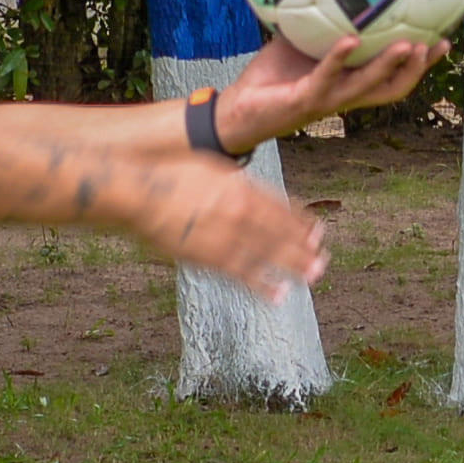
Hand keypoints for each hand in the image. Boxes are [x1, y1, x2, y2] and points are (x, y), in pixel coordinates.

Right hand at [124, 148, 332, 297]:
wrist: (140, 192)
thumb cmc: (170, 175)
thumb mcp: (212, 168)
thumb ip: (235, 182)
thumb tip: (250, 187)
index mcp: (243, 188)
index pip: (282, 208)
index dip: (302, 223)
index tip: (318, 232)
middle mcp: (242, 212)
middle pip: (281, 233)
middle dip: (304, 248)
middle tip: (323, 261)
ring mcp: (227, 236)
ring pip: (268, 255)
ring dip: (293, 267)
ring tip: (312, 277)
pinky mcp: (209, 257)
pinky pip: (242, 274)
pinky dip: (262, 286)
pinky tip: (279, 295)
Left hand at [209, 27, 441, 152]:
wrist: (238, 109)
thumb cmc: (271, 76)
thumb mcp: (301, 41)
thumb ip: (319, 19)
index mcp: (350, 84)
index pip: (394, 75)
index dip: (421, 63)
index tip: (444, 39)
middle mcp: (345, 96)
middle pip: (394, 87)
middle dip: (418, 68)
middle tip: (437, 43)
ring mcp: (327, 100)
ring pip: (367, 87)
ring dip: (388, 66)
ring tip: (407, 44)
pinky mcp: (304, 100)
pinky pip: (326, 77)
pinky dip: (339, 58)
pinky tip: (349, 40)